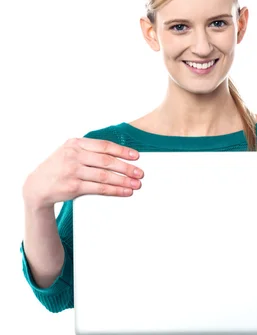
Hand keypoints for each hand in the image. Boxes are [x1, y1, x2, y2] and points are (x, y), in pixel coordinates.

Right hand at [22, 137, 143, 209]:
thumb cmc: (59, 167)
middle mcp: (74, 156)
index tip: (136, 156)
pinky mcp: (74, 187)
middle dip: (126, 167)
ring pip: (104, 176)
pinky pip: (99, 189)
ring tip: (136, 183)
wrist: (38, 185)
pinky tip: (125, 191)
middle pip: (106, 161)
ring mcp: (73, 171)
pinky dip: (115, 190)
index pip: (104, 146)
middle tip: (140, 172)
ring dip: (123, 180)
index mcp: (75, 144)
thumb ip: (89, 150)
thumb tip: (117, 154)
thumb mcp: (69, 151)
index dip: (122, 151)